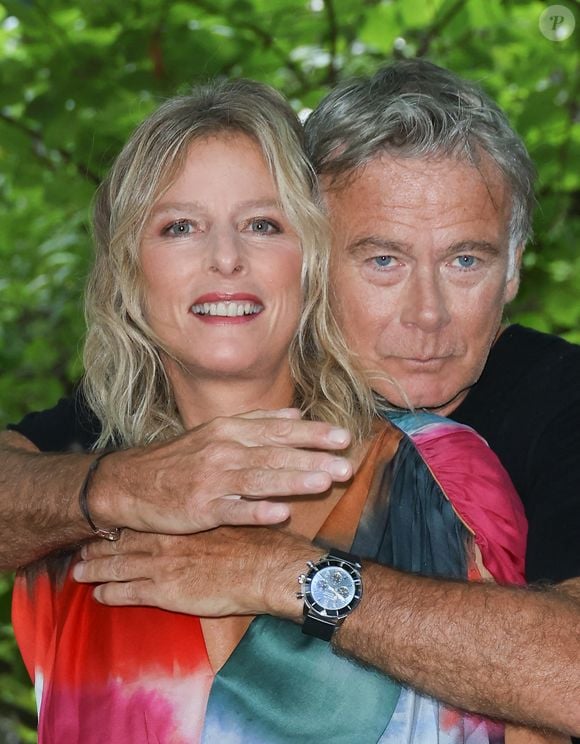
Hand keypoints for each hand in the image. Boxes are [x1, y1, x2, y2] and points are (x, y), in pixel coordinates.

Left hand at [73, 527, 314, 618]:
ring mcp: (160, 566)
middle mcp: (163, 540)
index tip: (104, 526)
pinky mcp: (164, 592)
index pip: (139, 522)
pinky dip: (109, 594)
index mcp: (178, 522)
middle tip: (80, 550)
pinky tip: (99, 596)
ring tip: (79, 573)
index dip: (118, 525)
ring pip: (117, 567)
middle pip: (120, 543)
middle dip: (97, 547)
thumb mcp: (226, 519)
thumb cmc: (252, 543)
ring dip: (95, 570)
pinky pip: (127, 594)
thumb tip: (198, 516)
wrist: (264, 567)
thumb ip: (204, 520)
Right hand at [91, 408, 352, 533]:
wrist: (131, 482)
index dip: (313, 434)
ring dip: (293, 480)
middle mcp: (224, 450)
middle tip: (347, 465)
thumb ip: (257, 422)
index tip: (344, 437)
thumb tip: (296, 413)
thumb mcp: (215, 432)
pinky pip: (233, 510)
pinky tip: (280, 514)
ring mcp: (212, 479)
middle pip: (275, 453)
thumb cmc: (179, 459)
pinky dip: (256, 511)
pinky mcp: (200, 508)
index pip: (279, 430)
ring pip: (259, 479)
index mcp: (231, 431)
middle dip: (314, 459)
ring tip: (324, 483)